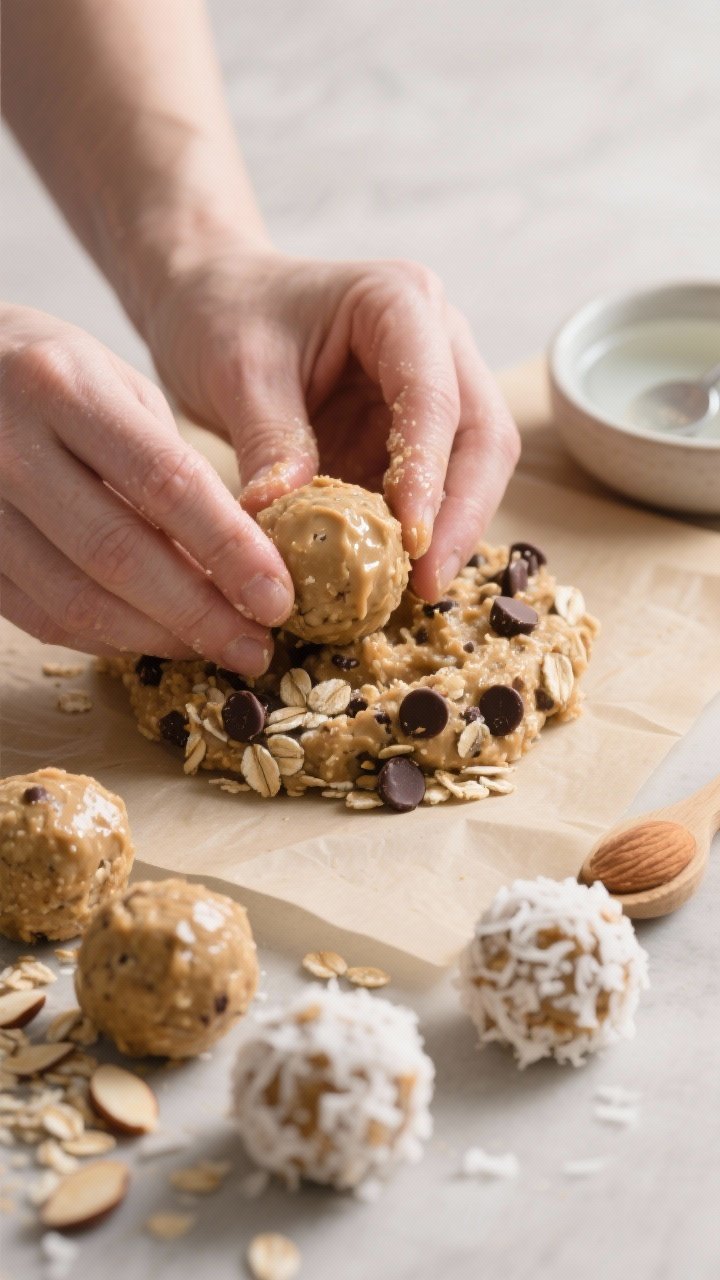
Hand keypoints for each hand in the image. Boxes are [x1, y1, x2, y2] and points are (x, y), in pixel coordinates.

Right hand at [0, 306, 293, 671]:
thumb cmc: (56, 377)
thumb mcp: (121, 386)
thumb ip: (173, 467)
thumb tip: (241, 562)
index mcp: (63, 388)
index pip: (164, 483)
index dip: (228, 549)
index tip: (277, 597)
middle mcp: (9, 446)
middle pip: (118, 553)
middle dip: (199, 613)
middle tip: (254, 647)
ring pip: (75, 599)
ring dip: (156, 638)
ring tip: (214, 648)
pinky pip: (41, 617)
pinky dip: (105, 637)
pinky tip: (152, 639)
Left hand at [145, 247, 519, 600]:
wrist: (210, 303)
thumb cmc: (223, 313)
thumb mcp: (238, 370)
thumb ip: (271, 440)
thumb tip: (284, 520)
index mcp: (400, 302)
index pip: (433, 397)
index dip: (429, 474)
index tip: (413, 540)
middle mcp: (436, 344)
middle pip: (483, 437)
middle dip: (462, 515)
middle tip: (429, 584)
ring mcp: (430, 392)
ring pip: (470, 471)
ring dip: (445, 533)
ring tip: (407, 594)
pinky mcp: (406, 437)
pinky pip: (428, 493)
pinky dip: (411, 537)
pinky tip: (385, 577)